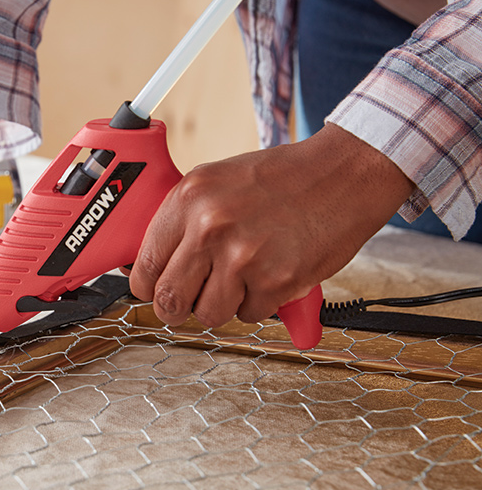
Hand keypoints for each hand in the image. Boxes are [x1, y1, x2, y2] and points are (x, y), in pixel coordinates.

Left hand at [130, 123, 414, 327]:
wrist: (343, 174)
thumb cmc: (281, 180)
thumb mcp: (216, 185)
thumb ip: (182, 223)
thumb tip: (151, 268)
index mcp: (188, 199)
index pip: (146, 266)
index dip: (148, 287)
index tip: (156, 291)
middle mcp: (210, 228)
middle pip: (169, 299)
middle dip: (177, 309)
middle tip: (190, 303)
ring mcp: (242, 257)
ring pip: (208, 314)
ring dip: (222, 306)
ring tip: (242, 278)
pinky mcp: (275, 281)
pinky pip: (249, 315)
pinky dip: (259, 303)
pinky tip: (271, 273)